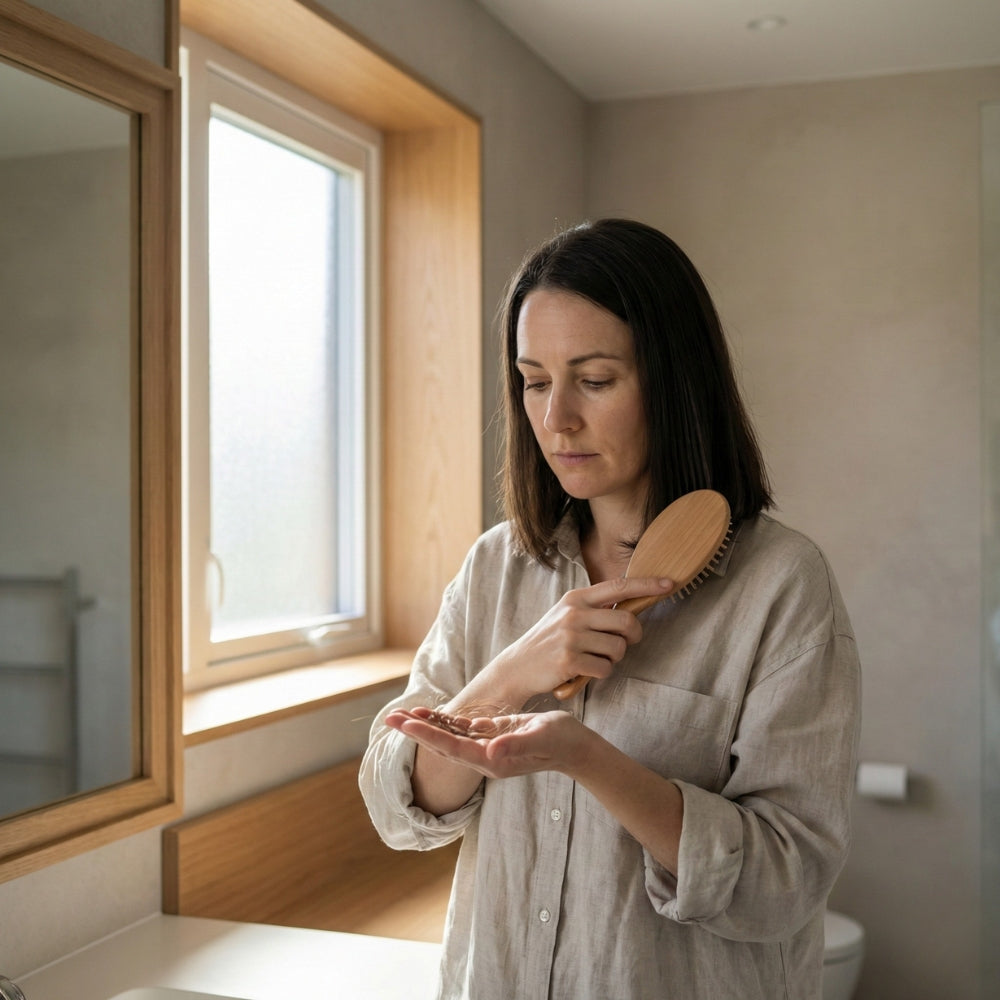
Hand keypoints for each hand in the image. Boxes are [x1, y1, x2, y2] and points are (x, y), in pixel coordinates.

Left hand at [386, 706, 585, 779]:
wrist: (575, 748)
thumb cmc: (561, 741)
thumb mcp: (540, 738)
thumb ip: (516, 744)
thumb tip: (491, 749)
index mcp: (492, 760)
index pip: (451, 747)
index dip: (427, 735)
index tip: (406, 724)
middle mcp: (484, 758)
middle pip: (441, 744)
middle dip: (415, 731)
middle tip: (388, 718)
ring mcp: (487, 749)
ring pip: (448, 737)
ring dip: (425, 725)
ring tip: (401, 714)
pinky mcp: (492, 738)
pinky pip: (462, 731)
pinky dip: (444, 722)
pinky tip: (430, 714)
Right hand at [483, 575, 673, 704]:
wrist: (517, 667)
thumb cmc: (549, 642)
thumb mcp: (567, 616)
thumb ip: (595, 610)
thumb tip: (631, 609)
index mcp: (576, 599)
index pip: (618, 586)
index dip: (646, 585)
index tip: (669, 584)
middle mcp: (574, 614)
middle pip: (626, 621)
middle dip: (633, 636)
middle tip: (626, 642)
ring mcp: (571, 637)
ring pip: (618, 648)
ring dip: (614, 658)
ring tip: (595, 658)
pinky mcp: (570, 660)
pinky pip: (606, 669)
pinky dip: (601, 673)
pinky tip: (584, 670)